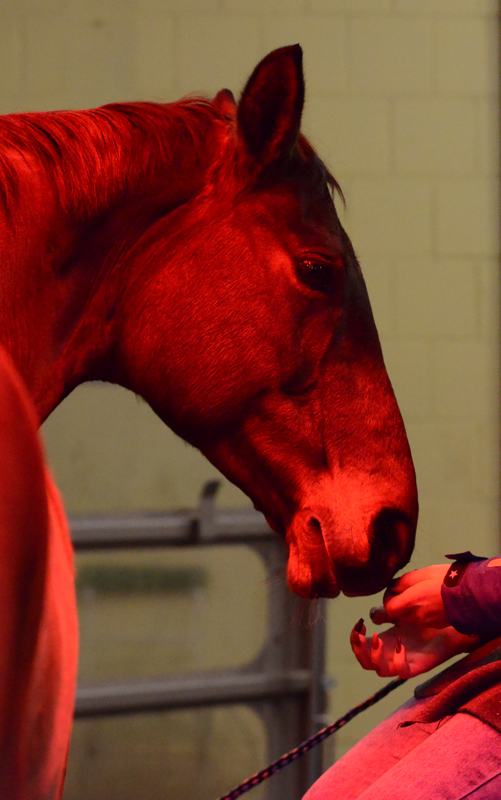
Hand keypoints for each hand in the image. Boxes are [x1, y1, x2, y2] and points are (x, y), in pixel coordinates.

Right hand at [350, 564, 478, 677]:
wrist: (454, 613)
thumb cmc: (430, 605)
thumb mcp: (405, 600)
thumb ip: (389, 605)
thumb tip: (374, 615)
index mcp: (386, 635)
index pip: (362, 644)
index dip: (355, 636)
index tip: (361, 623)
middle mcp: (392, 649)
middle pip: (365, 660)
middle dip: (358, 649)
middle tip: (362, 635)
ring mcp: (404, 658)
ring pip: (378, 669)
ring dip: (373, 655)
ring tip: (378, 638)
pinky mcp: (417, 665)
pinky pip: (400, 672)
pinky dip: (395, 661)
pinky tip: (400, 645)